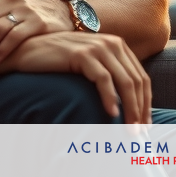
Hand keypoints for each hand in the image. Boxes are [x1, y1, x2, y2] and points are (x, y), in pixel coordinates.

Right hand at [9, 32, 152, 123]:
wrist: (29, 50)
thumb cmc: (60, 62)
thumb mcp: (90, 65)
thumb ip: (109, 74)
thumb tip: (128, 105)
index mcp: (118, 46)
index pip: (141, 77)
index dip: (146, 103)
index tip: (145, 125)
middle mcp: (112, 43)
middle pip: (136, 81)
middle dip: (141, 109)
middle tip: (139, 133)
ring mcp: (98, 47)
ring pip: (125, 81)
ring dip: (130, 108)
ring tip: (129, 129)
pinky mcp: (83, 54)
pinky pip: (103, 79)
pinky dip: (110, 98)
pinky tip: (111, 114)